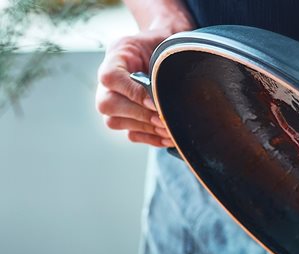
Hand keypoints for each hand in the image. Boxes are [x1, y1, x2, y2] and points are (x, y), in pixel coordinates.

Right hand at [96, 29, 175, 146]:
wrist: (163, 57)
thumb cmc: (161, 49)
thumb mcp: (161, 46)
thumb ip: (161, 63)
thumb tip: (165, 95)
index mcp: (115, 58)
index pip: (110, 78)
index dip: (132, 93)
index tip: (154, 102)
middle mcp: (107, 83)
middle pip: (108, 104)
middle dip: (140, 115)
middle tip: (163, 119)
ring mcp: (112, 104)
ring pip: (115, 122)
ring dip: (146, 129)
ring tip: (169, 129)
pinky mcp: (124, 120)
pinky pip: (131, 135)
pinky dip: (151, 138)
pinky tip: (168, 137)